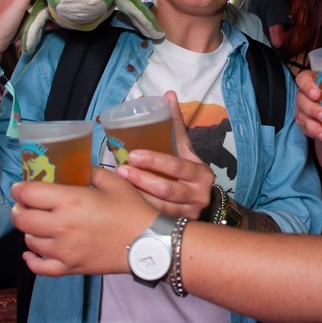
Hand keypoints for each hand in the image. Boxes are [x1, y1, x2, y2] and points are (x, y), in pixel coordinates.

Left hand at [11, 166, 156, 276]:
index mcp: (71, 201)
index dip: (20, 189)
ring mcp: (63, 250)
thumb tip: (78, 170)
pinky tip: (31, 251)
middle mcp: (61, 226)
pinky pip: (40, 267)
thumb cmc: (132, 209)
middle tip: (25, 204)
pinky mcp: (70, 267)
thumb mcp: (114, 181)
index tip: (20, 187)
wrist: (148, 242)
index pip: (30, 194)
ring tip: (37, 223)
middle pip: (23, 219)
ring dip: (28, 230)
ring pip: (29, 240)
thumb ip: (91, 173)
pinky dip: (31, 259)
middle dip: (20, 209)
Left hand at [117, 90, 214, 219]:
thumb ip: (174, 125)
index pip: (178, 165)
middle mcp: (198, 195)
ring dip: (137, 198)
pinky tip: (124, 206)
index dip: (155, 160)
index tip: (133, 154)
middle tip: (121, 171)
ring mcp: (189, 214)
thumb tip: (168, 95)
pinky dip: (139, 214)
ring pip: (160, 207)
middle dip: (142, 180)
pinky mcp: (178, 227)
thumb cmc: (188, 171)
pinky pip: (156, 221)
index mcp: (200, 173)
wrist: (204, 202)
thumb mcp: (185, 149)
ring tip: (117, 187)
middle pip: (167, 189)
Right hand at [295, 69, 321, 143]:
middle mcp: (304, 94)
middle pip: (302, 100)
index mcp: (313, 80)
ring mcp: (302, 110)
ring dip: (314, 126)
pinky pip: (306, 129)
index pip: (303, 79)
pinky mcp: (304, 123)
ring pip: (303, 117)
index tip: (316, 94)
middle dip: (313, 109)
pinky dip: (315, 134)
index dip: (307, 85)